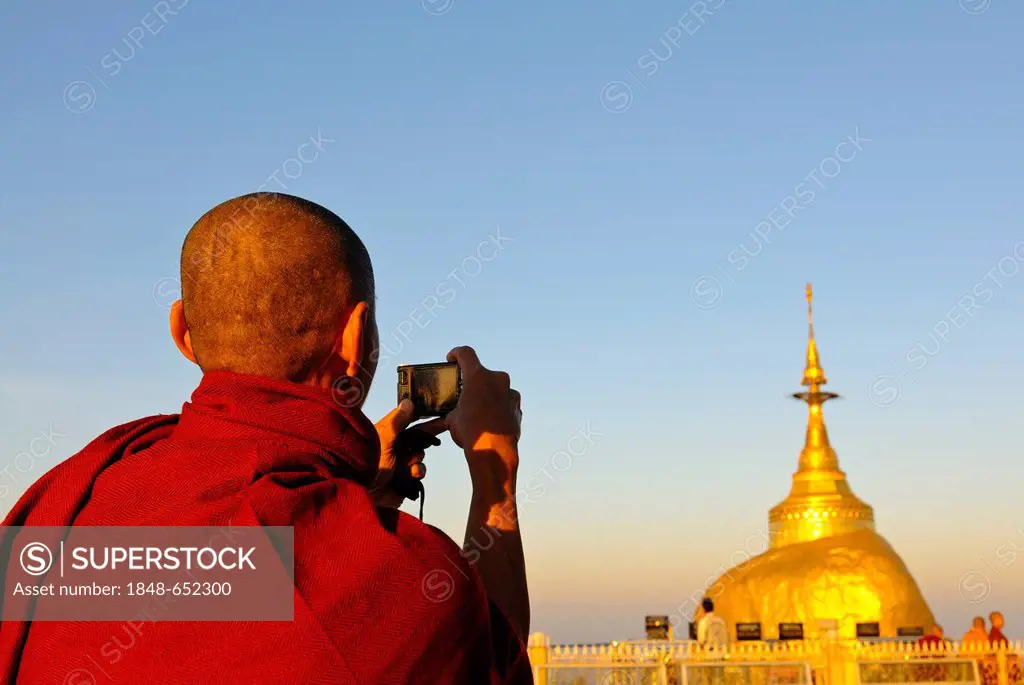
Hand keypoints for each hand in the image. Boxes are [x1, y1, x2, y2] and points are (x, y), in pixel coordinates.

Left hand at [372, 400, 444, 507]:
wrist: (362, 493)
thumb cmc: (367, 462)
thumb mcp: (383, 437)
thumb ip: (397, 421)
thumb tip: (409, 402)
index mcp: (388, 434)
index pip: (408, 421)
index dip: (423, 418)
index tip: (439, 415)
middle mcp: (394, 447)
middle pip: (418, 439)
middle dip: (424, 439)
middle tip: (436, 430)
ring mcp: (399, 464)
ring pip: (419, 456)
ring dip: (417, 459)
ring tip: (409, 465)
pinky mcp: (404, 480)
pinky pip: (419, 473)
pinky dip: (417, 473)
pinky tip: (410, 475)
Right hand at [445, 346, 521, 483]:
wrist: (495, 451)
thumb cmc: (472, 433)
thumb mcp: (452, 420)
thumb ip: (450, 411)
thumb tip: (445, 417)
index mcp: (478, 377)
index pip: (465, 353)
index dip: (456, 354)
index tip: (452, 358)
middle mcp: (497, 379)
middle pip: (482, 374)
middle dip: (473, 382)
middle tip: (465, 394)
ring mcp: (510, 392)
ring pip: (496, 388)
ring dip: (487, 396)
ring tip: (478, 412)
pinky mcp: (518, 406)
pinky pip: (505, 402)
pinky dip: (497, 408)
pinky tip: (490, 422)